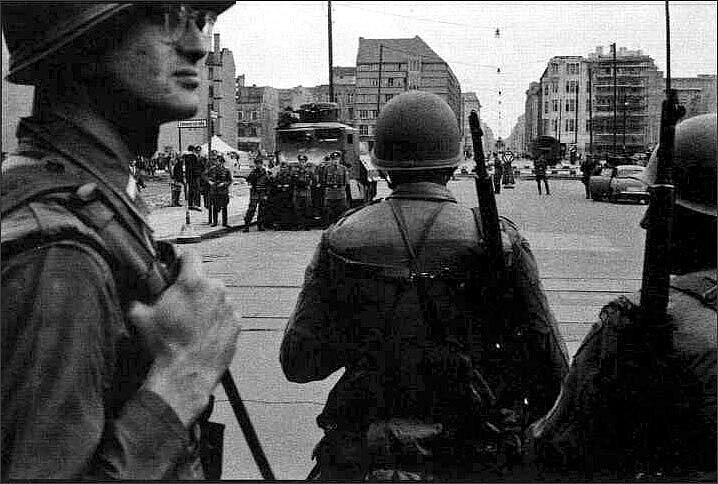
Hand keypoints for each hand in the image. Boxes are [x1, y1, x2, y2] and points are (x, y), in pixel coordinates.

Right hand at [129, 250, 240, 425]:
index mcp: (192, 282)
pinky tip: (203, 334)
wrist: (185, 372)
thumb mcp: (141, 317)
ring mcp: (229, 307)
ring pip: (217, 298)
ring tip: (192, 324)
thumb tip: (136, 299)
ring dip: (207, 306)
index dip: (182, 262)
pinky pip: (226, 316)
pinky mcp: (237, 324)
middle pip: (204, 280)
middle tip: (181, 305)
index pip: (190, 255)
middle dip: (194, 289)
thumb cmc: (165, 345)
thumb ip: (140, 299)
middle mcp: (215, 290)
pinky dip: (217, 321)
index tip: (178, 268)